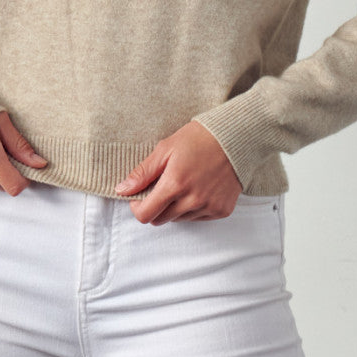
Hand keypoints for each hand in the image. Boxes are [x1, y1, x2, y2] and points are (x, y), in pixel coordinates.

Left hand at [114, 121, 242, 223]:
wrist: (235, 137)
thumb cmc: (198, 138)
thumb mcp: (165, 149)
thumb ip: (143, 173)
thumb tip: (121, 190)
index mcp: (175, 184)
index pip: (146, 215)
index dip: (138, 207)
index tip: (139, 196)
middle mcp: (192, 200)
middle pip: (161, 220)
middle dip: (155, 206)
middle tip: (162, 186)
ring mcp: (209, 207)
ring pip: (179, 219)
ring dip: (175, 207)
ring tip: (184, 183)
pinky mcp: (222, 210)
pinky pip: (198, 218)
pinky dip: (193, 208)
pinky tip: (199, 187)